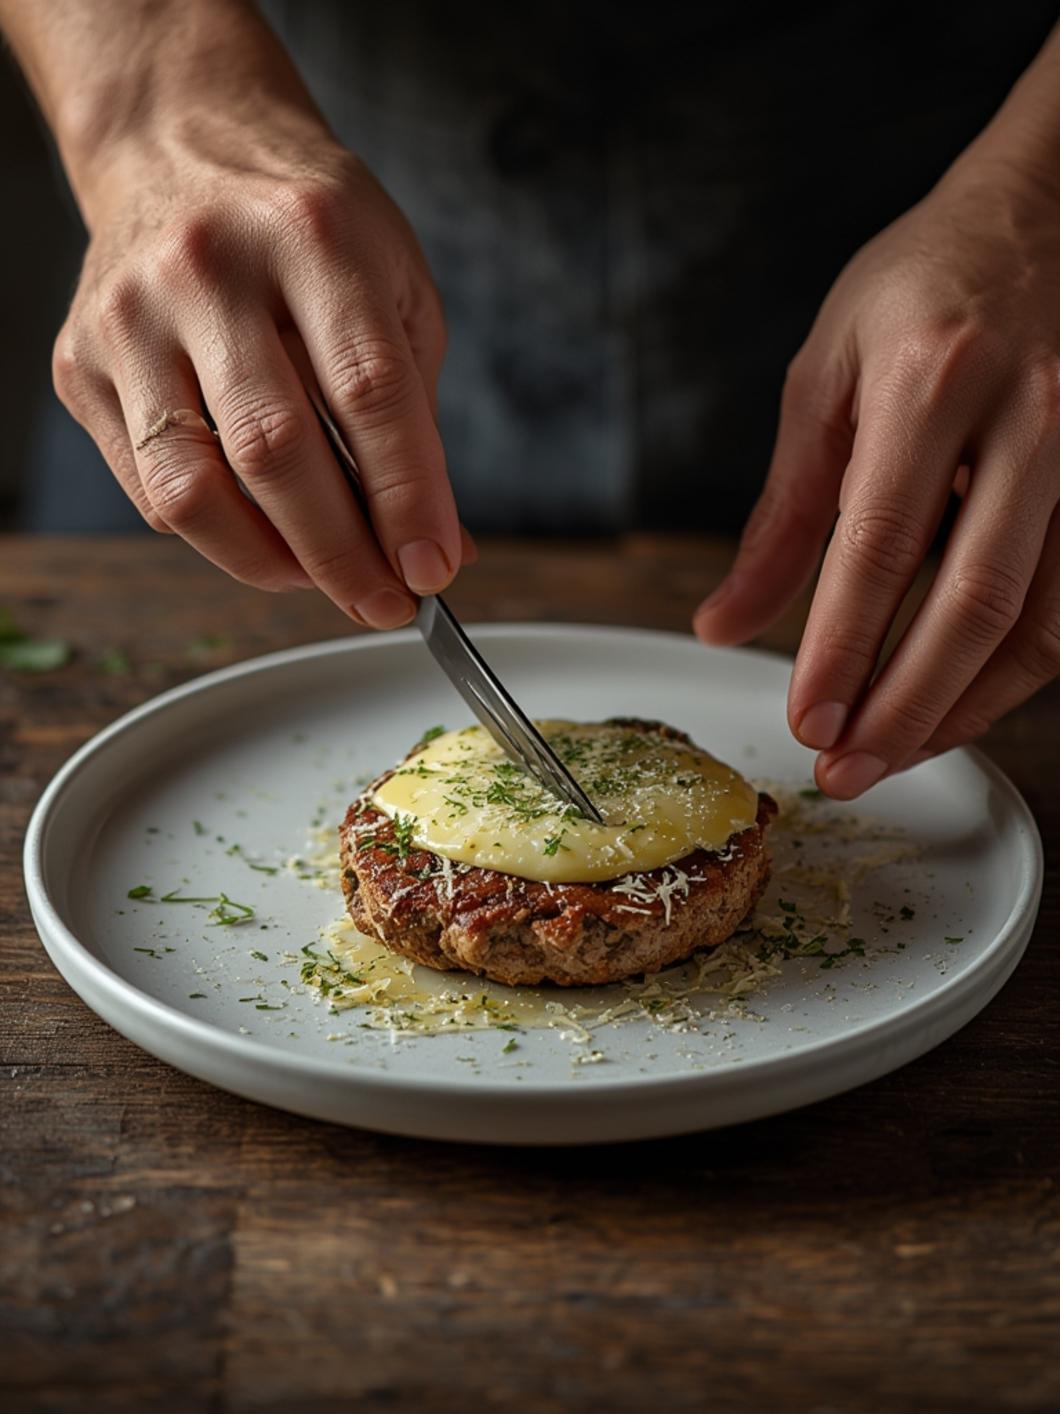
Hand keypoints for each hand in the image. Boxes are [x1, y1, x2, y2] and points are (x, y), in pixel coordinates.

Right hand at [53, 99, 466, 626]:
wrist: (181, 147)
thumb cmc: (308, 229)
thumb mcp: (393, 288)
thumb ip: (416, 415)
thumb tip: (437, 544)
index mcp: (312, 235)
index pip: (369, 393)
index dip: (407, 498)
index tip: (434, 568)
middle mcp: (208, 269)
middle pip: (274, 450)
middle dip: (340, 553)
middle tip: (384, 602)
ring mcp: (129, 318)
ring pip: (193, 488)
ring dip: (269, 563)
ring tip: (321, 578)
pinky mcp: (80, 364)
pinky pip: (152, 490)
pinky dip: (217, 535)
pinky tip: (262, 531)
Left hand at [694, 158, 1059, 795]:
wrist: (1050, 209)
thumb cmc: (923, 286)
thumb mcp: (825, 376)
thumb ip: (781, 511)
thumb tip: (726, 622)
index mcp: (931, 381)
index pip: (879, 546)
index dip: (841, 648)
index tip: (805, 719)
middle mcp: (1027, 421)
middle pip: (972, 602)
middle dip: (905, 706)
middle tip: (845, 767)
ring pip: (1039, 622)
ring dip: (964, 707)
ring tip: (894, 756)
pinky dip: (1016, 674)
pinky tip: (960, 706)